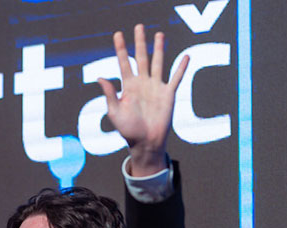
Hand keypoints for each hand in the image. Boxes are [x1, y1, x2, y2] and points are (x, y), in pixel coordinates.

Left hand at [97, 24, 189, 175]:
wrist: (145, 142)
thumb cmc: (128, 130)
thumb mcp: (114, 112)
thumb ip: (109, 94)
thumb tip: (99, 77)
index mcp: (128, 86)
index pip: (124, 63)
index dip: (121, 49)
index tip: (118, 34)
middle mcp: (142, 83)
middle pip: (141, 57)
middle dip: (140, 42)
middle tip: (139, 26)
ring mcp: (156, 87)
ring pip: (158, 62)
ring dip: (159, 48)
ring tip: (159, 34)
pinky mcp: (168, 94)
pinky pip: (176, 78)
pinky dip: (181, 68)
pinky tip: (186, 56)